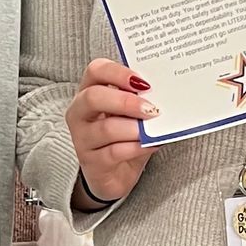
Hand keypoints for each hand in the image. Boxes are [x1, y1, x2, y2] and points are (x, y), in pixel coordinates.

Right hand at [67, 58, 154, 206]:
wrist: (114, 175)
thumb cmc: (123, 138)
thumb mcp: (129, 114)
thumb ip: (140, 100)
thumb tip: (165, 92)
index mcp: (89, 91)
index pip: (96, 70)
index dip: (118, 73)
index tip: (143, 82)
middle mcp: (79, 113)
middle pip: (93, 97)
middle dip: (126, 101)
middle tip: (151, 109)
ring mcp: (82, 139)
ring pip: (106, 128)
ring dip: (134, 128)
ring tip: (153, 130)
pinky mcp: (92, 162)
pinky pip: (114, 152)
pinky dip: (136, 148)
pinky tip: (150, 145)